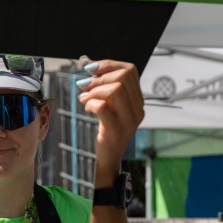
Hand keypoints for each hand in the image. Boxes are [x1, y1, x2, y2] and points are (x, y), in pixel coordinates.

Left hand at [76, 59, 144, 182]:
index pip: (130, 70)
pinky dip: (91, 103)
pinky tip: (87, 107)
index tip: (91, 69)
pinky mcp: (116, 131)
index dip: (109, 64)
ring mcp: (129, 120)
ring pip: (116, 89)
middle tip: (84, 85)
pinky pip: (103, 106)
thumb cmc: (106, 129)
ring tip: (84, 98)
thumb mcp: (109, 105)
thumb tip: (89, 66)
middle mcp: (138, 108)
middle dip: (99, 77)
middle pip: (123, 77)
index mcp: (137, 99)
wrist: (107, 158)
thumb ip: (105, 88)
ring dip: (94, 90)